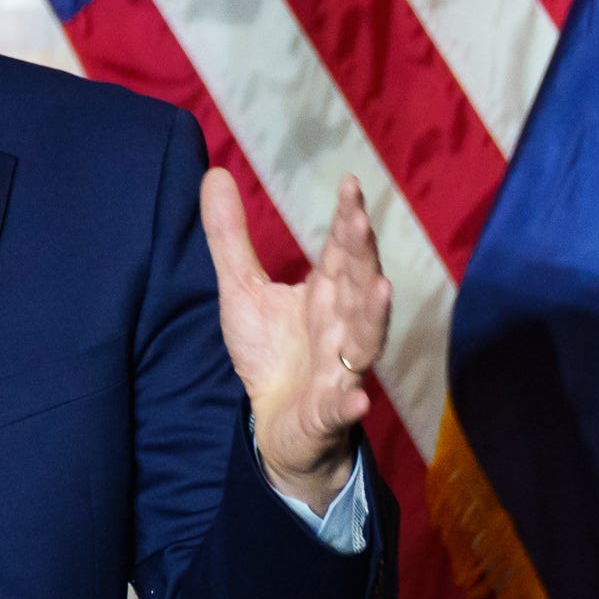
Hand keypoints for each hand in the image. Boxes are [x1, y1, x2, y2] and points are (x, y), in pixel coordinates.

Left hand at [202, 168, 391, 512]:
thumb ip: (230, 237)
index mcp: (327, 293)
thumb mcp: (241, 290)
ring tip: (384, 289)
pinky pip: (343, 406)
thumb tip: (214, 173)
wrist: (277, 425)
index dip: (347, 220)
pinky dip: (351, 402)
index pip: (342, 250)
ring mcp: (341, 369)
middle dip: (363, 255)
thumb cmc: (270, 353)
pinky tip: (358, 398)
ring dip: (375, 317)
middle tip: (361, 222)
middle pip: (358, 286)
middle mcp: (342, 325)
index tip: (350, 185)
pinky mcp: (330, 411)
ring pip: (365, 340)